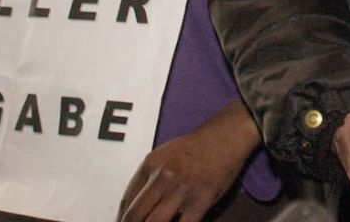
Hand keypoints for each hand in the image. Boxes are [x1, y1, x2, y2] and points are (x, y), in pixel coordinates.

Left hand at [119, 101, 260, 221]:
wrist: (227, 135)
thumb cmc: (196, 147)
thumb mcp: (164, 155)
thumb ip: (148, 178)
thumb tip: (132, 206)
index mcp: (150, 164)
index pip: (126, 200)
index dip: (122, 219)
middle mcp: (163, 176)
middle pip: (135, 215)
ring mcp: (182, 189)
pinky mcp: (202, 199)